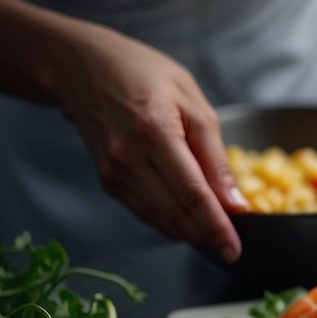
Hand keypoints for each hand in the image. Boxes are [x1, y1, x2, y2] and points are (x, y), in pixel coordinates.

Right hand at [59, 24, 246, 261]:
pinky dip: (171, 222)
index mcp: (155, 133)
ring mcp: (114, 173)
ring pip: (160, 220)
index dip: (217, 227)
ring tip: (216, 234)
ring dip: (191, 233)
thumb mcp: (193, 104)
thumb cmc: (143, 75)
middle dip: (208, 236)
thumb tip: (234, 204)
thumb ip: (216, 157)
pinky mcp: (108, 182)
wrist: (82, 68)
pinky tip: (190, 220)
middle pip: (176, 214)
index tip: (235, 250)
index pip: (193, 195)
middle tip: (232, 246)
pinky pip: (145, 213)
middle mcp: (129, 159)